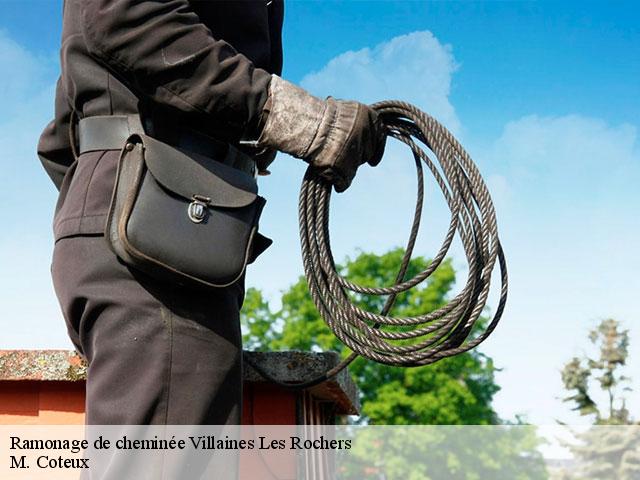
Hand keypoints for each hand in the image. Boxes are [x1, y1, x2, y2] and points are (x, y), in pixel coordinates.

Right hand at [256, 75, 385, 191]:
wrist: (305, 125)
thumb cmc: (320, 118)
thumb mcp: (346, 113)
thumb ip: (359, 124)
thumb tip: (368, 138)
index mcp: (369, 117)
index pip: (380, 137)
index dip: (376, 150)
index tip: (373, 162)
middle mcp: (366, 134)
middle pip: (367, 153)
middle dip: (357, 156)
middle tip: (339, 151)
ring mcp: (355, 151)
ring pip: (354, 168)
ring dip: (345, 168)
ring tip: (329, 159)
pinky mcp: (343, 168)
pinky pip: (344, 181)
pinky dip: (338, 182)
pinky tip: (330, 176)